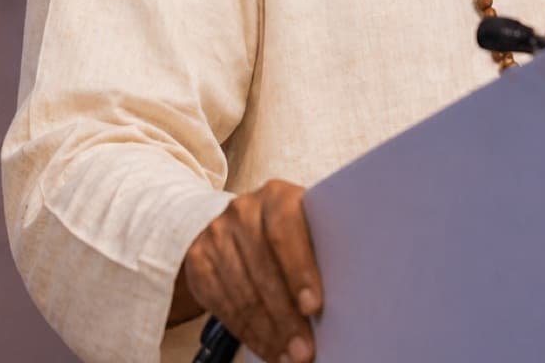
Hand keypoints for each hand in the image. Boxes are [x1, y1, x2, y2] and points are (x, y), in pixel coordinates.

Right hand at [173, 179, 323, 361]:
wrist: (234, 221)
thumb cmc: (287, 231)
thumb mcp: (305, 226)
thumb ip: (319, 249)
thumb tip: (345, 298)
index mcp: (277, 197)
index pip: (286, 232)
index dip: (300, 271)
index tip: (313, 306)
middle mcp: (243, 211)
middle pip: (264, 270)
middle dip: (286, 317)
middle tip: (304, 350)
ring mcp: (216, 235)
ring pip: (243, 293)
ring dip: (268, 332)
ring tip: (288, 357)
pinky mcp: (199, 261)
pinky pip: (222, 304)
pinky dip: (247, 332)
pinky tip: (267, 348)